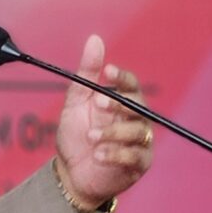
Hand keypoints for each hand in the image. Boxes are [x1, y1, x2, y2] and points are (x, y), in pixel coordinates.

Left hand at [54, 33, 153, 209]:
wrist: (71, 173)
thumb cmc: (76, 136)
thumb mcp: (76, 103)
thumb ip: (87, 74)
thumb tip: (95, 39)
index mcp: (122, 102)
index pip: (132, 84)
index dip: (123, 77)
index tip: (108, 71)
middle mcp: (135, 119)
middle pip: (139, 106)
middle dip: (119, 104)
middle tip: (97, 105)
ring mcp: (140, 142)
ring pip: (137, 131)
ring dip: (113, 133)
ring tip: (91, 138)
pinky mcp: (139, 164)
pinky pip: (135, 156)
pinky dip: (116, 154)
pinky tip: (98, 155)